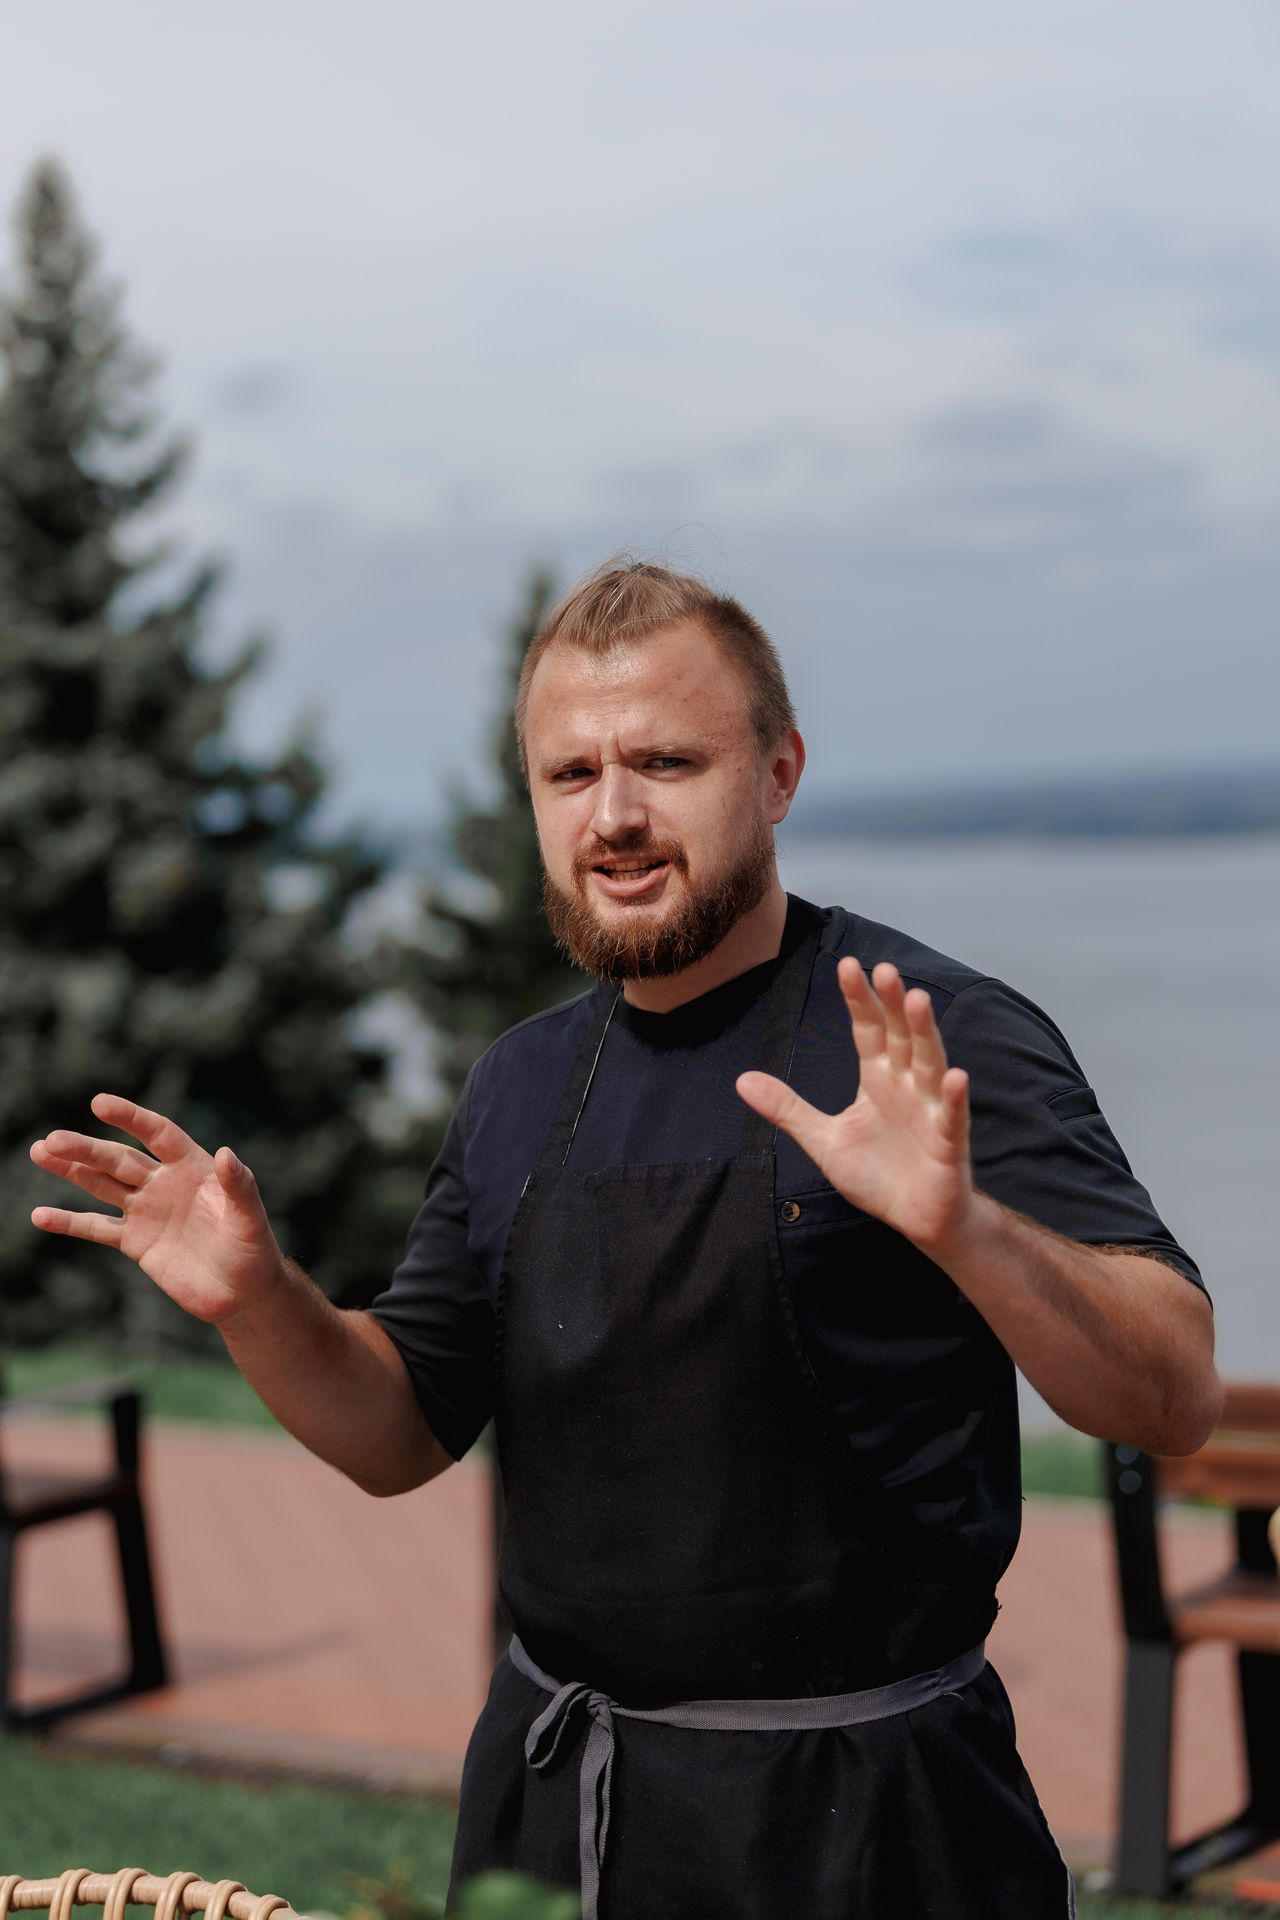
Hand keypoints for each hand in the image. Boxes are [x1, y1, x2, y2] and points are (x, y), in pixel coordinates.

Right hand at [29, 1094, 283, 1325]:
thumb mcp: (251, 1219)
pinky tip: (40, 1214)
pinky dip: (69, 1221)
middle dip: (86, 1149)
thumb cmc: (254, 1252)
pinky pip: (96, 1228)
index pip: (158, 1134)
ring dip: (71, 1170)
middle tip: (52, 1140)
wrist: (242, 1294)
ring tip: (40, 1152)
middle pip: (119, 1159)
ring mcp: (146, 1211)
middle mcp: (164, 1183)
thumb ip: (239, 1187)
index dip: (131, 1118)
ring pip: (101, 1184)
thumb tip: (226, 1153)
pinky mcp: (135, 1242)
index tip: (100, 1103)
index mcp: (193, 1168)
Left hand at [737, 959, 973, 1254]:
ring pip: (929, 1064)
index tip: (847, 964)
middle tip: (884, 968)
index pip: (868, 1030)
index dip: (859, 999)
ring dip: (924, 1033)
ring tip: (918, 1001)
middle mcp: (907, 1085)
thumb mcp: (824, 1140)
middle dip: (892, 1003)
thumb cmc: (879, 1174)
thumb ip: (788, 1108)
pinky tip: (954, 1076)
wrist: (918, 1219)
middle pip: (900, 1036)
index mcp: (878, 1078)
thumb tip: (741, 1080)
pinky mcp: (948, 1142)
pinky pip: (951, 1116)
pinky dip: (953, 1097)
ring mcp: (930, 1111)